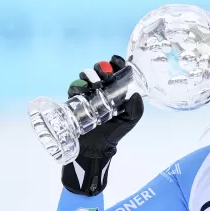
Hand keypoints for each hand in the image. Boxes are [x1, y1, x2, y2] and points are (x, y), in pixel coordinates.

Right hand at [61, 55, 143, 195]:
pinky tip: (82, 91)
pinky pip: (73, 87)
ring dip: (89, 75)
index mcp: (115, 90)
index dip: (116, 63)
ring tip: (95, 85)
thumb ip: (136, 110)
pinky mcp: (75, 100)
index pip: (115, 71)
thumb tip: (136, 95)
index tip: (116, 61)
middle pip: (99, 70)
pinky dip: (77, 86)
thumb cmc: (113, 133)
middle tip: (105, 75)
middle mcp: (101, 89)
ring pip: (86, 76)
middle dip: (101, 68)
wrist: (95, 149)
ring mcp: (87, 94)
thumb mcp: (129, 121)